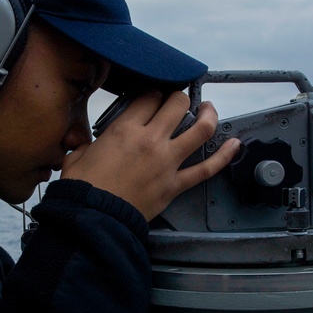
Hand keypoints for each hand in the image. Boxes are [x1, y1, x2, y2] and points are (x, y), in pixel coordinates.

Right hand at [61, 90, 240, 220]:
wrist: (94, 219)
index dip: (153, 93)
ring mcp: (167, 162)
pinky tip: (234, 144)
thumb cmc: (83, 190)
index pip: (149, 97)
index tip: (154, 97)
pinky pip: (206, 168)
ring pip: (200, 130)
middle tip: (180, 100)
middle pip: (177, 104)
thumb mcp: (78, 156)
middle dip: (180, 97)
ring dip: (209, 115)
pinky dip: (224, 156)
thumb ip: (88, 143)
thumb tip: (88, 143)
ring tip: (209, 110)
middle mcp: (150, 140)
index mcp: (125, 129)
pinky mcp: (175, 184)